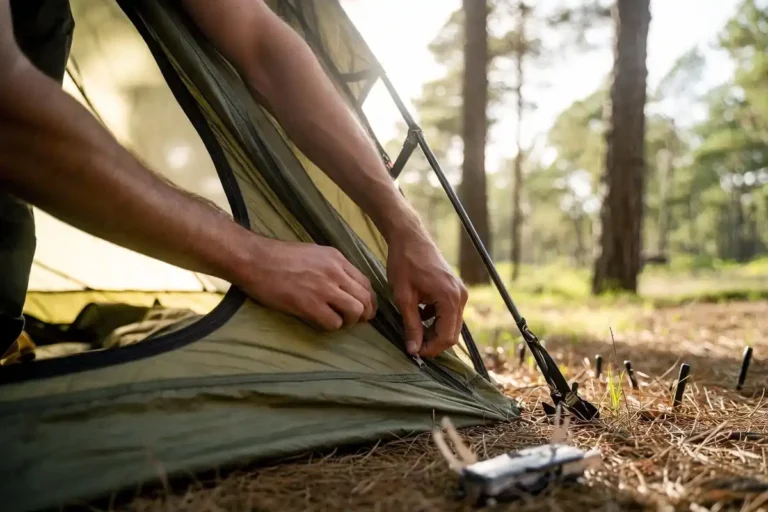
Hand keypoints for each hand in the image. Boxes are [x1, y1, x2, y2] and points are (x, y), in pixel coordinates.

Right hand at [237, 238, 376, 330]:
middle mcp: (335, 272)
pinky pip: (334, 323)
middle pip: (364, 298)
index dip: (368, 299)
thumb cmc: (278, 256)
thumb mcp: (313, 253)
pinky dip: (331, 326)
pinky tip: (321, 322)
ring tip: (338, 321)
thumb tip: (344, 284)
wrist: (255, 259)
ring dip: (349, 321)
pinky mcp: (309, 304)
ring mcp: (323, 288)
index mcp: (336, 258)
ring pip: (355, 311)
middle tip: (356, 321)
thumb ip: (331, 267)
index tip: (365, 308)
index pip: (365, 282)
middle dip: (365, 313)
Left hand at [386, 222, 467, 357]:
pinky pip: (449, 313)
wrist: (410, 237)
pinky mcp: (455, 289)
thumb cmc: (404, 263)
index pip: (447, 336)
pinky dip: (435, 319)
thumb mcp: (404, 297)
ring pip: (451, 324)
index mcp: (450, 298)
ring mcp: (459, 292)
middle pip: (452, 333)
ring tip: (412, 330)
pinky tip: (418, 314)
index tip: (413, 352)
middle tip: (412, 345)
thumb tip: (413, 350)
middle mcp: (460, 296)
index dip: (430, 349)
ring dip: (434, 331)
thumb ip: (411, 325)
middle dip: (433, 342)